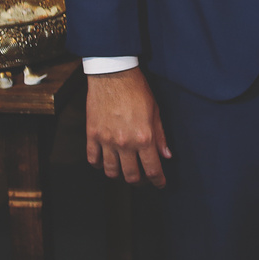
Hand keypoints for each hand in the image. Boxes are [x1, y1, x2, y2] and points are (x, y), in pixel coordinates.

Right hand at [86, 68, 171, 186]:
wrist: (113, 75)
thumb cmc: (137, 90)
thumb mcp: (155, 111)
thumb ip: (160, 136)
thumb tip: (166, 155)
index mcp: (144, 138)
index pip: (152, 168)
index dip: (158, 180)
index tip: (160, 184)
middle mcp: (125, 143)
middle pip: (131, 175)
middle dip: (140, 181)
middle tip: (143, 179)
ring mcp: (106, 141)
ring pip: (111, 171)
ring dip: (119, 175)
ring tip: (124, 171)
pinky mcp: (92, 135)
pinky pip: (93, 159)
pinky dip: (99, 165)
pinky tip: (105, 162)